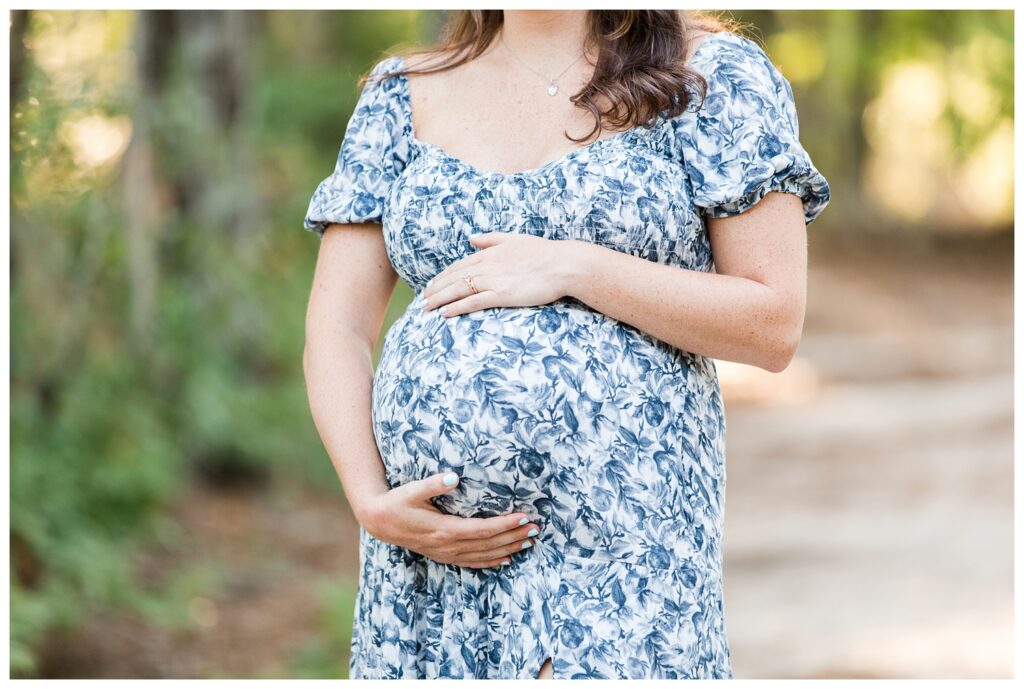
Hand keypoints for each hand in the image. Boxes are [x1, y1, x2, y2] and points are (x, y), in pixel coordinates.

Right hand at [358, 471, 540, 568]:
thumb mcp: (412, 489)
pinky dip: (492, 562)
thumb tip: (454, 477)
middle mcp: (448, 545)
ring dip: (507, 549)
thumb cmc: (397, 501)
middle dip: (513, 537)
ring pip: (483, 555)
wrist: (378, 521)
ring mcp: (446, 553)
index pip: (482, 530)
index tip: (524, 518)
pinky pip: (473, 562)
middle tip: (536, 529)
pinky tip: (506, 559)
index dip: (504, 525)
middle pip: (488, 544)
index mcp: (443, 529)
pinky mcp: (443, 555)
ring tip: (528, 542)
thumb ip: (433, 484)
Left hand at [422, 232, 577, 316]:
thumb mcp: (514, 239)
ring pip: (458, 290)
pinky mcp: (501, 295)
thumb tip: (471, 238)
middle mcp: (487, 265)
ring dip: (440, 299)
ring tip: (426, 308)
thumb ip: (491, 238)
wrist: (563, 264)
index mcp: (489, 252)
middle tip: (423, 299)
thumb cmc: (543, 252)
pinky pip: (473, 302)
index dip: (443, 276)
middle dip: (436, 289)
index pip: (460, 265)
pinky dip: (457, 307)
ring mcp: (493, 280)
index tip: (433, 284)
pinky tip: (445, 313)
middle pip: (454, 278)